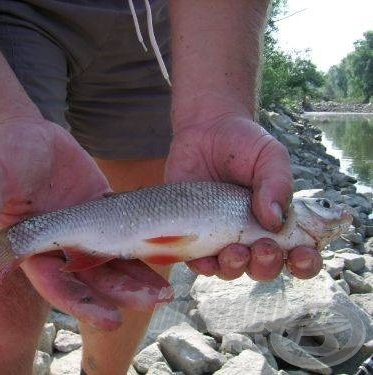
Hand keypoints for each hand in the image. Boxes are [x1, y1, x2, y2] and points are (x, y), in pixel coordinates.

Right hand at [0, 119, 168, 329]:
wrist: (28, 137)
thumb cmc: (2, 157)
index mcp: (34, 250)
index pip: (57, 285)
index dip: (82, 303)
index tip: (111, 319)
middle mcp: (63, 249)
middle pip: (95, 281)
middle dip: (123, 294)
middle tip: (156, 302)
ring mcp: (87, 233)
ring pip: (116, 263)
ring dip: (140, 278)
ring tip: (169, 290)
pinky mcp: (107, 215)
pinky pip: (130, 234)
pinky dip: (148, 245)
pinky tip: (173, 253)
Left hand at [166, 114, 321, 280]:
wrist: (205, 130)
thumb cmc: (244, 145)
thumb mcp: (270, 157)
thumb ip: (277, 184)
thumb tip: (275, 221)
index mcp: (278, 222)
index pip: (298, 254)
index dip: (304, 262)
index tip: (302, 254)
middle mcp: (251, 235)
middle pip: (264, 268)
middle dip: (267, 264)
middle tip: (264, 246)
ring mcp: (221, 237)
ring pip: (232, 269)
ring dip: (236, 267)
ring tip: (236, 250)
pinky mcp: (194, 233)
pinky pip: (198, 261)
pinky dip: (203, 265)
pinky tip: (204, 260)